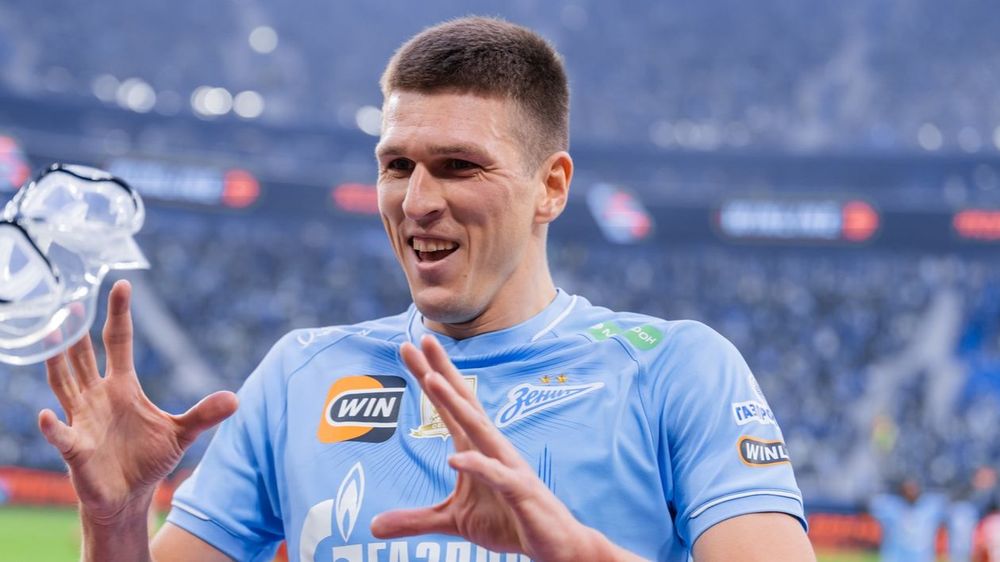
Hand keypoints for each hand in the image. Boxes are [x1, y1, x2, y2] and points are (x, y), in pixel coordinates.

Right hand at [38, 280, 237, 523]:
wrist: (130, 496)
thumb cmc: (149, 459)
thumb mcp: (182, 433)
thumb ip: (204, 414)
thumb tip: (236, 398)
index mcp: (122, 386)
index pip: (118, 341)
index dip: (119, 314)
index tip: (123, 285)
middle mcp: (97, 396)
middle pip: (83, 356)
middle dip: (77, 331)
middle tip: (71, 301)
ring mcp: (82, 420)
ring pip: (63, 384)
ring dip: (56, 361)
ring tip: (50, 335)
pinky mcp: (76, 449)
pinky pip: (61, 435)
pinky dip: (54, 426)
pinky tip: (47, 416)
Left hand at [371, 335, 640, 561]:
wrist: (554, 543)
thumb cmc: (507, 522)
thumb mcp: (453, 523)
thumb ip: (415, 520)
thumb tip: (372, 526)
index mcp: (476, 447)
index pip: (448, 407)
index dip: (429, 376)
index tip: (408, 348)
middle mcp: (491, 447)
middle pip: (463, 403)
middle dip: (441, 371)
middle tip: (421, 339)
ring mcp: (506, 466)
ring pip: (478, 429)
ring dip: (456, 404)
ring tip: (432, 380)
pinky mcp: (519, 491)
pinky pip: (496, 475)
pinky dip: (477, 465)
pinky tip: (455, 458)